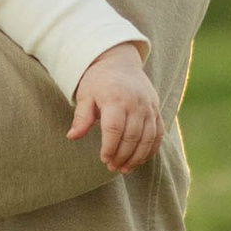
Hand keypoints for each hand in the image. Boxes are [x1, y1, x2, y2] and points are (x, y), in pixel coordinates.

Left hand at [67, 43, 162, 175]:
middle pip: (132, 136)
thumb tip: (72, 137)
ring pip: (148, 137)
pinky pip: (158, 133)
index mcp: (115, 99)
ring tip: (125, 169)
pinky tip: (140, 160)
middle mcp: (135, 103)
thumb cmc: (98, 81)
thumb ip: (81, 117)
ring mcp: (148, 107)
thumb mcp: (85, 95)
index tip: (103, 159)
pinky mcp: (156, 110)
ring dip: (137, 157)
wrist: (119, 62)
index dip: (110, 147)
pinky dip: (151, 149)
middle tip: (112, 168)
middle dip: (123, 155)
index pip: (114, 129)